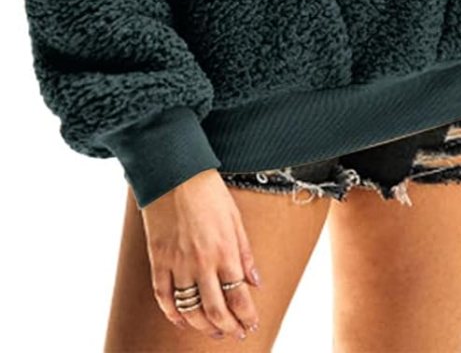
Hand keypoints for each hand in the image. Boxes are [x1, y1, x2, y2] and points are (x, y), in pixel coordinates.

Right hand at [141, 168, 261, 341]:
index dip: (246, 316)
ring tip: (213, 331)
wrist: (174, 172)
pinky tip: (182, 320)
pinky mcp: (158, 260)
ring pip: (190, 310)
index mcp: (225, 251)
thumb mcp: (235, 218)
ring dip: (203, 326)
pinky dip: (173, 314)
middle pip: (215, 311)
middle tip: (235, 334)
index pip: (239, 297)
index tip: (251, 324)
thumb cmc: (208, 191)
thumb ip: (245, 253)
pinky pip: (164, 297)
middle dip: (228, 328)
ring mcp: (178, 263)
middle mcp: (202, 262)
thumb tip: (255, 282)